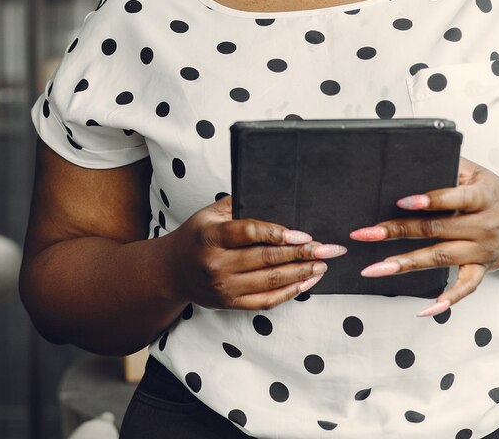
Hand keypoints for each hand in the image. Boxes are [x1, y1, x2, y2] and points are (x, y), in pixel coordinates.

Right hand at [161, 196, 345, 311]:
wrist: (171, 271)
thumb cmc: (195, 237)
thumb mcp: (208, 214)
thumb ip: (237, 205)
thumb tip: (274, 195)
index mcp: (211, 236)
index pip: (249, 234)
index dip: (278, 234)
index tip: (304, 234)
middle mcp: (216, 264)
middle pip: (266, 259)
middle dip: (301, 254)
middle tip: (326, 249)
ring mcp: (224, 287)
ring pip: (270, 281)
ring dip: (301, 273)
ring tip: (322, 265)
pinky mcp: (230, 303)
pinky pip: (265, 301)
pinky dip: (289, 293)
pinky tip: (306, 283)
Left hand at [348, 159, 498, 315]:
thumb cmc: (495, 193)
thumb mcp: (478, 172)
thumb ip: (450, 164)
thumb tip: (413, 156)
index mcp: (483, 196)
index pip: (455, 198)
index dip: (429, 200)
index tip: (401, 201)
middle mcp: (483, 225)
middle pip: (437, 230)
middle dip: (399, 231)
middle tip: (366, 233)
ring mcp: (482, 250)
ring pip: (441, 258)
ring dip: (406, 263)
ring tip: (375, 268)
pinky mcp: (482, 269)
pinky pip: (465, 287)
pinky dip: (447, 300)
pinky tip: (425, 309)